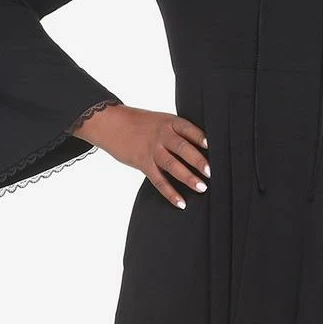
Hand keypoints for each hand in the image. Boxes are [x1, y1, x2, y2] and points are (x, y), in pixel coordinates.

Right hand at [76, 104, 208, 208]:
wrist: (110, 123)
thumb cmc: (140, 123)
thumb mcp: (160, 121)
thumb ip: (177, 132)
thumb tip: (202, 149)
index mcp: (168, 122)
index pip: (187, 128)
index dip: (200, 136)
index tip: (212, 145)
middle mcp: (161, 135)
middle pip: (181, 148)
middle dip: (197, 160)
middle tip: (210, 172)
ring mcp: (152, 149)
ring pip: (172, 165)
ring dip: (188, 177)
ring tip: (202, 188)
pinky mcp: (143, 163)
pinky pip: (159, 180)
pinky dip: (170, 193)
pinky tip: (181, 202)